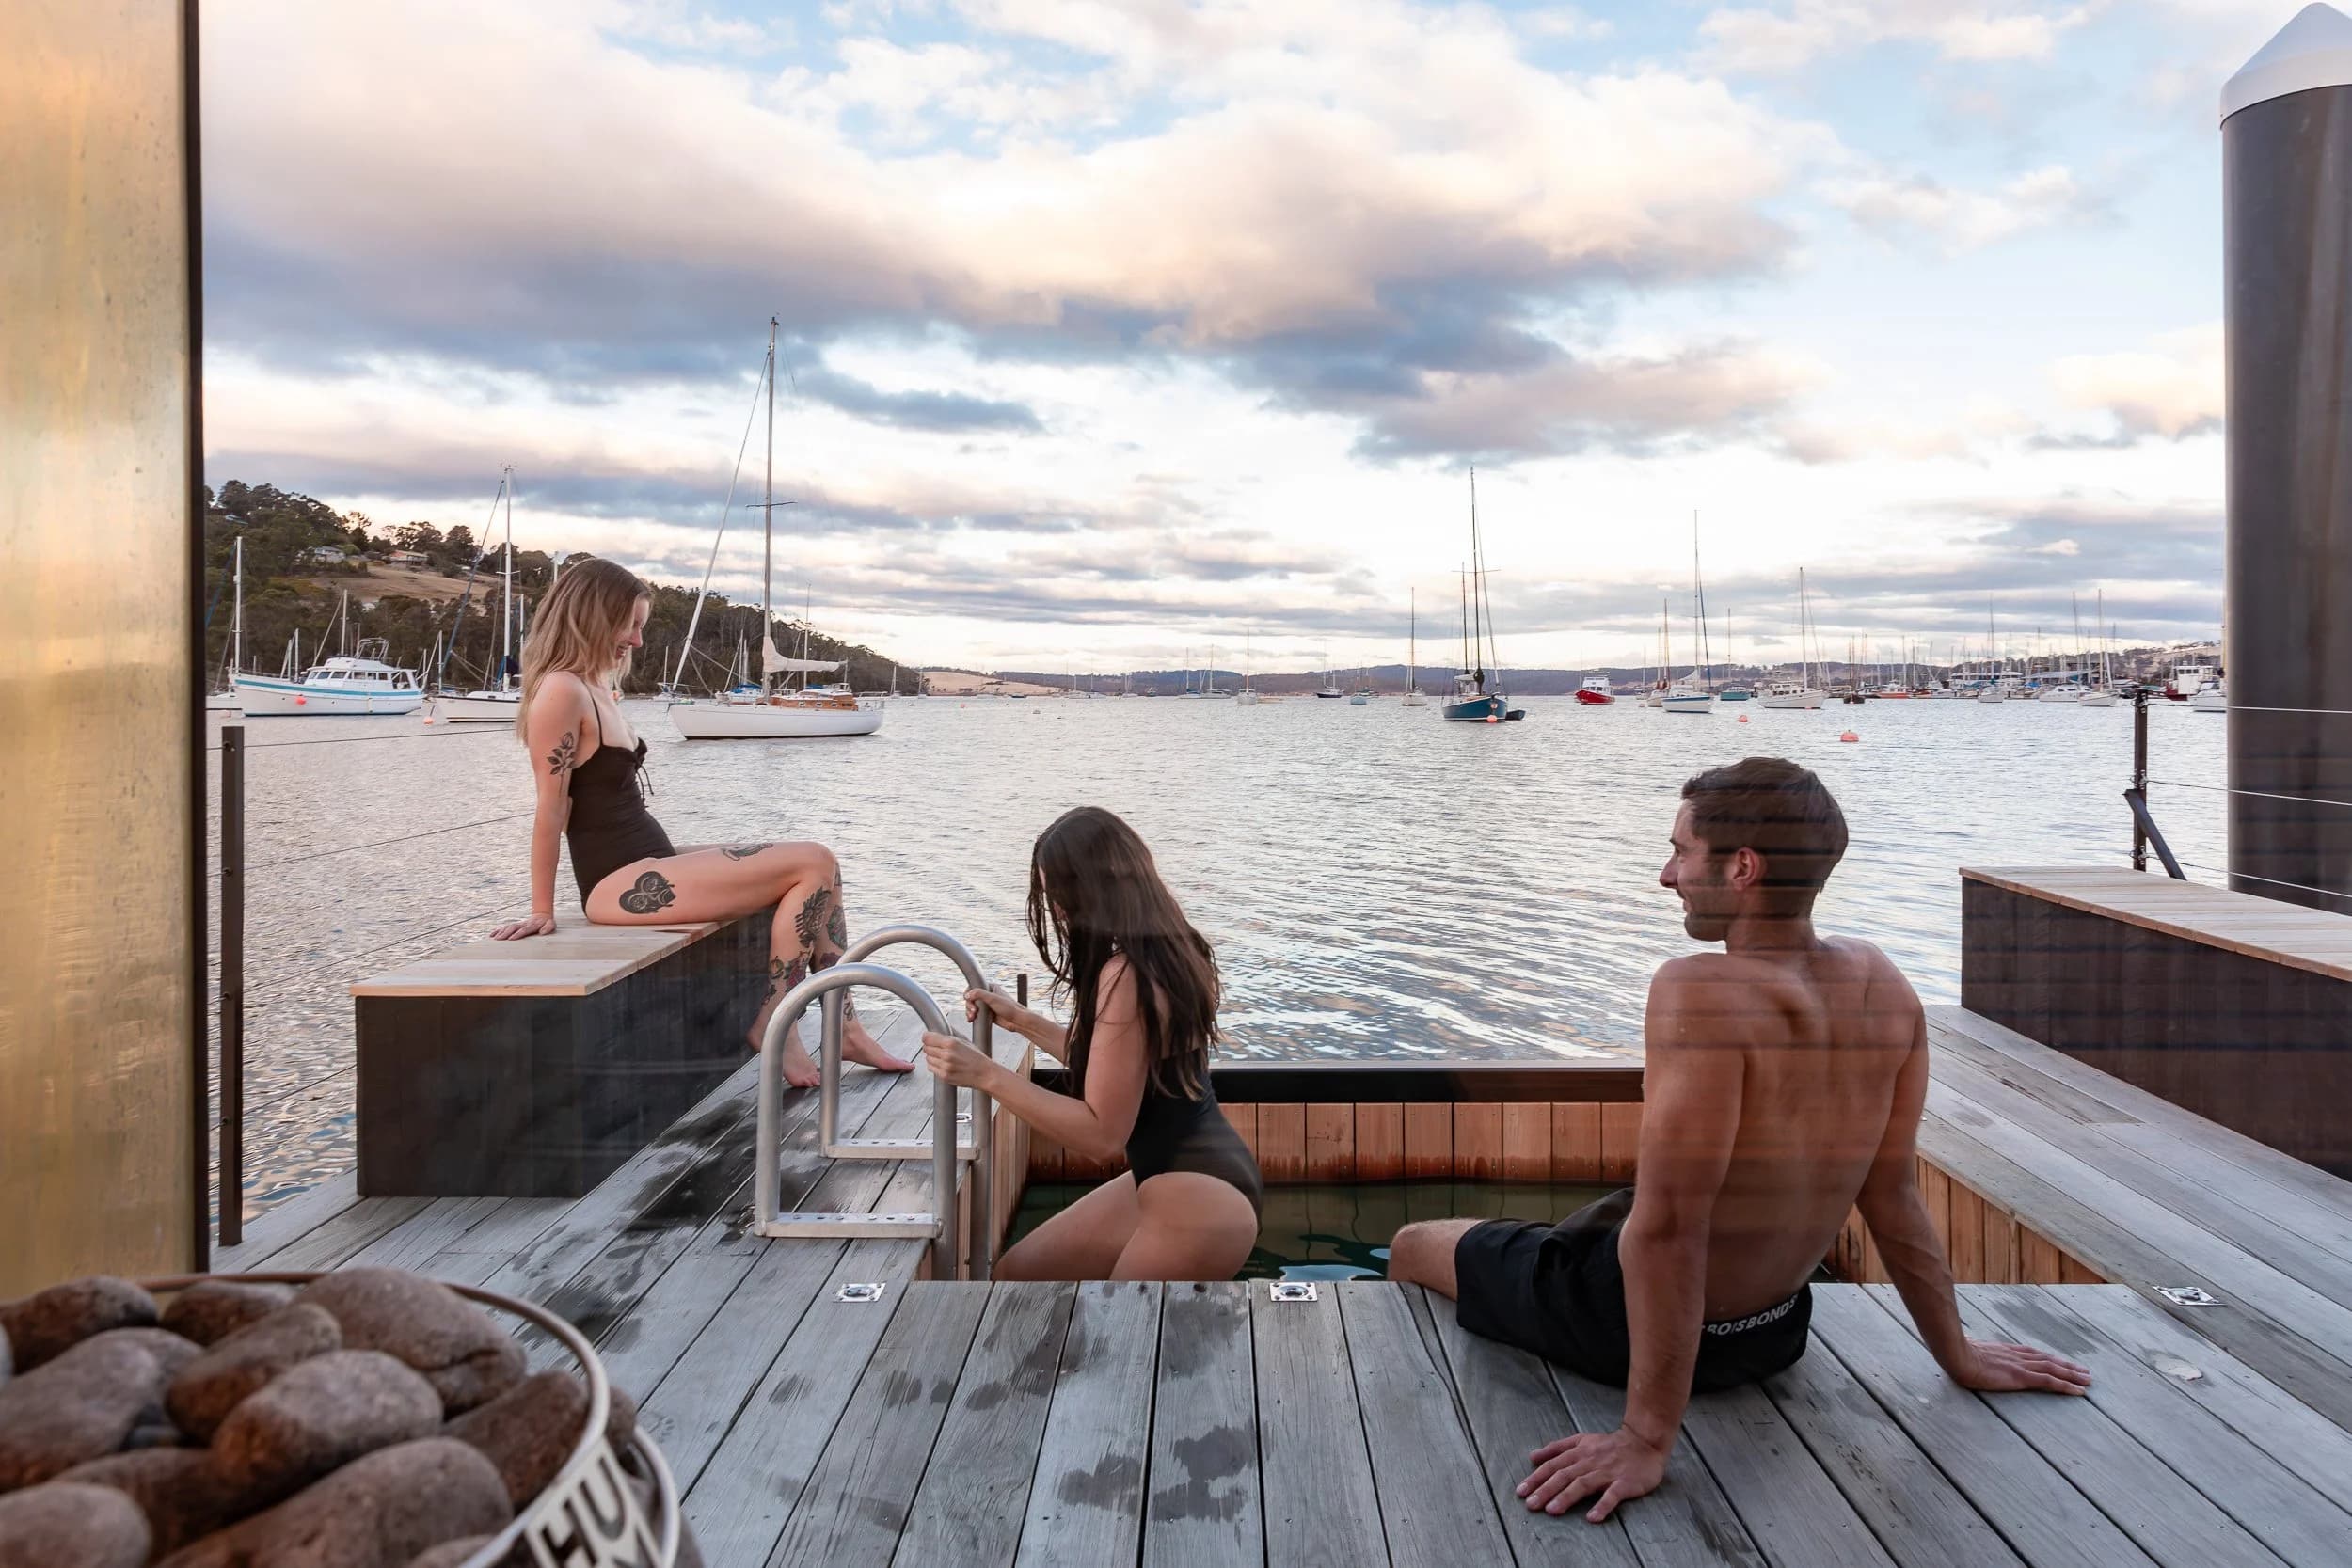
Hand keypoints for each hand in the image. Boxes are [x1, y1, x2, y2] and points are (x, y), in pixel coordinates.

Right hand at [492, 912, 557, 940]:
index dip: (518, 934)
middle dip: (505, 933)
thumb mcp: (551, 924)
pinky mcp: (515, 925)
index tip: (511, 939)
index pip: (524, 930)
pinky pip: (505, 927)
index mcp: (532, 925)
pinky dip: (498, 930)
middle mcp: (523, 924)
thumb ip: (548, 927)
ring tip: (494, 939)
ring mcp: (518, 924)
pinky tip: (491, 935)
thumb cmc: (547, 923)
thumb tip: (543, 932)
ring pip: (508, 927)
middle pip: (513, 927)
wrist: (542, 915)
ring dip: (500, 932)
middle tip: (499, 940)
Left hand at [921, 1030, 998, 1089]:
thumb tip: (941, 1026)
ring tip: (943, 1057)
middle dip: (930, 1047)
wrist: (984, 1074)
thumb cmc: (977, 1058)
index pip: (927, 1037)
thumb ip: (952, 1033)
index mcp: (951, 1043)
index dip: (927, 1037)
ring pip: (927, 1058)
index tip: (928, 1038)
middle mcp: (946, 1054)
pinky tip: (944, 1064)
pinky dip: (935, 1065)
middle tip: (938, 1047)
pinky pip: (931, 1068)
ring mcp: (944, 1066)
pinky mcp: (944, 1076)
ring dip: (932, 1057)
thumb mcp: (965, 1041)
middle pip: (925, 1048)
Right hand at [964, 986, 1035, 1039]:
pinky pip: (975, 1014)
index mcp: (990, 987)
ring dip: (969, 1012)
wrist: (1017, 1021)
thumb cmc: (1010, 1008)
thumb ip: (979, 994)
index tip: (969, 1000)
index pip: (974, 987)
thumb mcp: (993, 999)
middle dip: (970, 1005)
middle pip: (971, 998)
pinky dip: (972, 1017)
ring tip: (973, 1017)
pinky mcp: (987, 1013)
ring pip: (972, 1007)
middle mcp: (988, 995)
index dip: (969, 994)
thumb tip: (968, 994)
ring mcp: (987, 1005)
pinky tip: (971, 1019)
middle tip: (974, 1011)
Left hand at [1518, 1427, 1668, 1520]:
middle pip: (1564, 1475)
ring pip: (1583, 1484)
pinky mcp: (1624, 1482)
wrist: (1644, 1442)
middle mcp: (1590, 1461)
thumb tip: (1532, 1456)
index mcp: (1579, 1452)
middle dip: (1545, 1490)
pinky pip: (1612, 1495)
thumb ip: (1557, 1448)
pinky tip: (1592, 1517)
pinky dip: (1602, 1505)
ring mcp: (1607, 1472)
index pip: (1553, 1465)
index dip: (1536, 1478)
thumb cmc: (1610, 1445)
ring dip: (1567, 1497)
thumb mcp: (1581, 1440)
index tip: (1521, 1492)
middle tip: (1531, 1504)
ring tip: (1552, 1510)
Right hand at [1951, 1338, 2091, 1394]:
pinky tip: (2078, 1391)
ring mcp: (2021, 1365)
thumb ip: (1974, 1350)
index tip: (2061, 1363)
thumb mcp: (1968, 1350)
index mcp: (2006, 1350)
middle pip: (2049, 1360)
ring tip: (2087, 1380)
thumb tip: (1967, 1345)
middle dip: (2068, 1366)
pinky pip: (2050, 1382)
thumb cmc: (1957, 1354)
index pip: (2034, 1354)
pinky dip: (2066, 1386)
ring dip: (2073, 1375)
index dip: (2050, 1359)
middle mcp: (2018, 1355)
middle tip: (2085, 1372)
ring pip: (2054, 1369)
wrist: (1957, 1356)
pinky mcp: (2022, 1377)